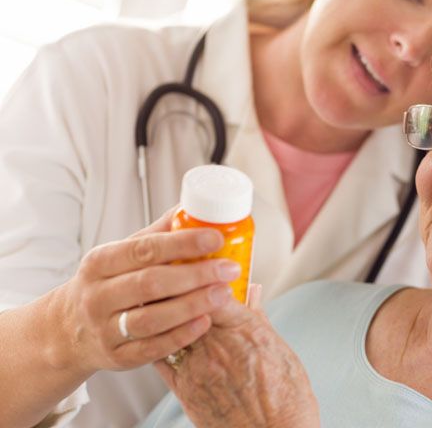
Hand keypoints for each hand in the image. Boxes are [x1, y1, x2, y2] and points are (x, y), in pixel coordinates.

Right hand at [52, 208, 240, 374]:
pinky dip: (180, 336)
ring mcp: (104, 329)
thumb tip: (192, 207)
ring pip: (151, 319)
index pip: (144, 249)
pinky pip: (151, 349)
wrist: (69, 329)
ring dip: (192, 306)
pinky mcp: (116, 357)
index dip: (182, 243)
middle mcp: (98, 296)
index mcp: (100, 262)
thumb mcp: (121, 254)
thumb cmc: (108, 282)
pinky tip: (205, 322)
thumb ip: (157, 234)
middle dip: (195, 275)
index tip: (216, 238)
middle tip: (229, 269)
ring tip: (223, 294)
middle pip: (150, 284)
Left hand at [155, 285, 319, 427]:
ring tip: (156, 296)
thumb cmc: (286, 395)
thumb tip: (253, 292)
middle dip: (174, 284)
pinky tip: (156, 333)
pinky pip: (159, 358)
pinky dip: (157, 341)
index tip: (195, 260)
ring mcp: (197, 367)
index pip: (210, 286)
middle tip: (167, 269)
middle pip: (183, 302)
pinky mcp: (184, 390)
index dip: (199, 271)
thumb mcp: (278, 347)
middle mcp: (216, 343)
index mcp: (243, 328)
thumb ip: (258, 316)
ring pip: (166, 326)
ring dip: (161, 309)